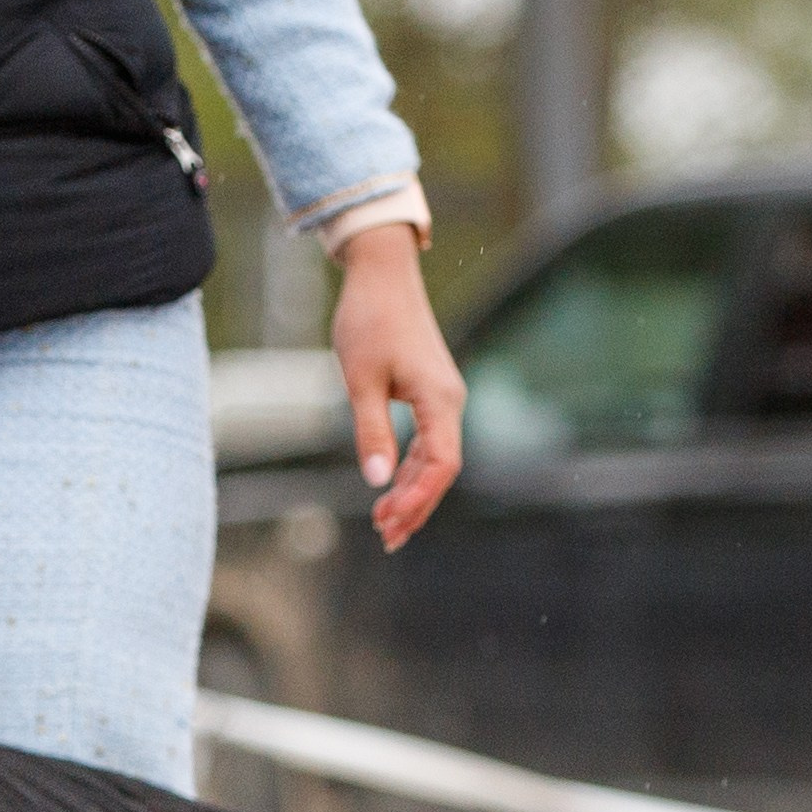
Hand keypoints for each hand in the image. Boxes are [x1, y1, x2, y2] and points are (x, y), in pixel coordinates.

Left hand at [328, 222, 465, 553]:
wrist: (381, 274)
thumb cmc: (368, 320)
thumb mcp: (360, 379)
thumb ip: (371, 430)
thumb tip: (377, 481)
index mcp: (441, 399)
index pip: (442, 465)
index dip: (419, 499)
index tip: (389, 522)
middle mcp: (450, 401)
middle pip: (442, 469)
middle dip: (415, 504)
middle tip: (384, 537)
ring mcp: (443, 397)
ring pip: (436, 458)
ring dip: (412, 490)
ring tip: (384, 523)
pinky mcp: (430, 392)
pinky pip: (429, 441)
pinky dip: (411, 467)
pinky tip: (391, 486)